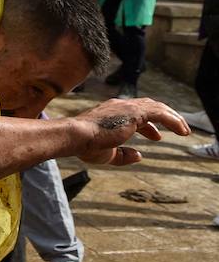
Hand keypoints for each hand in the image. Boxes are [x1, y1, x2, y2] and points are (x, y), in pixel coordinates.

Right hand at [72, 98, 188, 165]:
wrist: (76, 136)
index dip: (148, 125)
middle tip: (177, 128)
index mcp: (111, 113)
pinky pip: (160, 113)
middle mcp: (120, 106)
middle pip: (149, 106)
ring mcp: (127, 107)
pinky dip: (173, 120)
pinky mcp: (135, 112)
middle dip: (164, 117)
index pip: (134, 114)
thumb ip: (124, 155)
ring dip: (173, 118)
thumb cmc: (86, 145)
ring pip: (157, 107)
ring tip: (185, 130)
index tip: (156, 135)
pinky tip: (182, 131)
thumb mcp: (108, 154)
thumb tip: (139, 155)